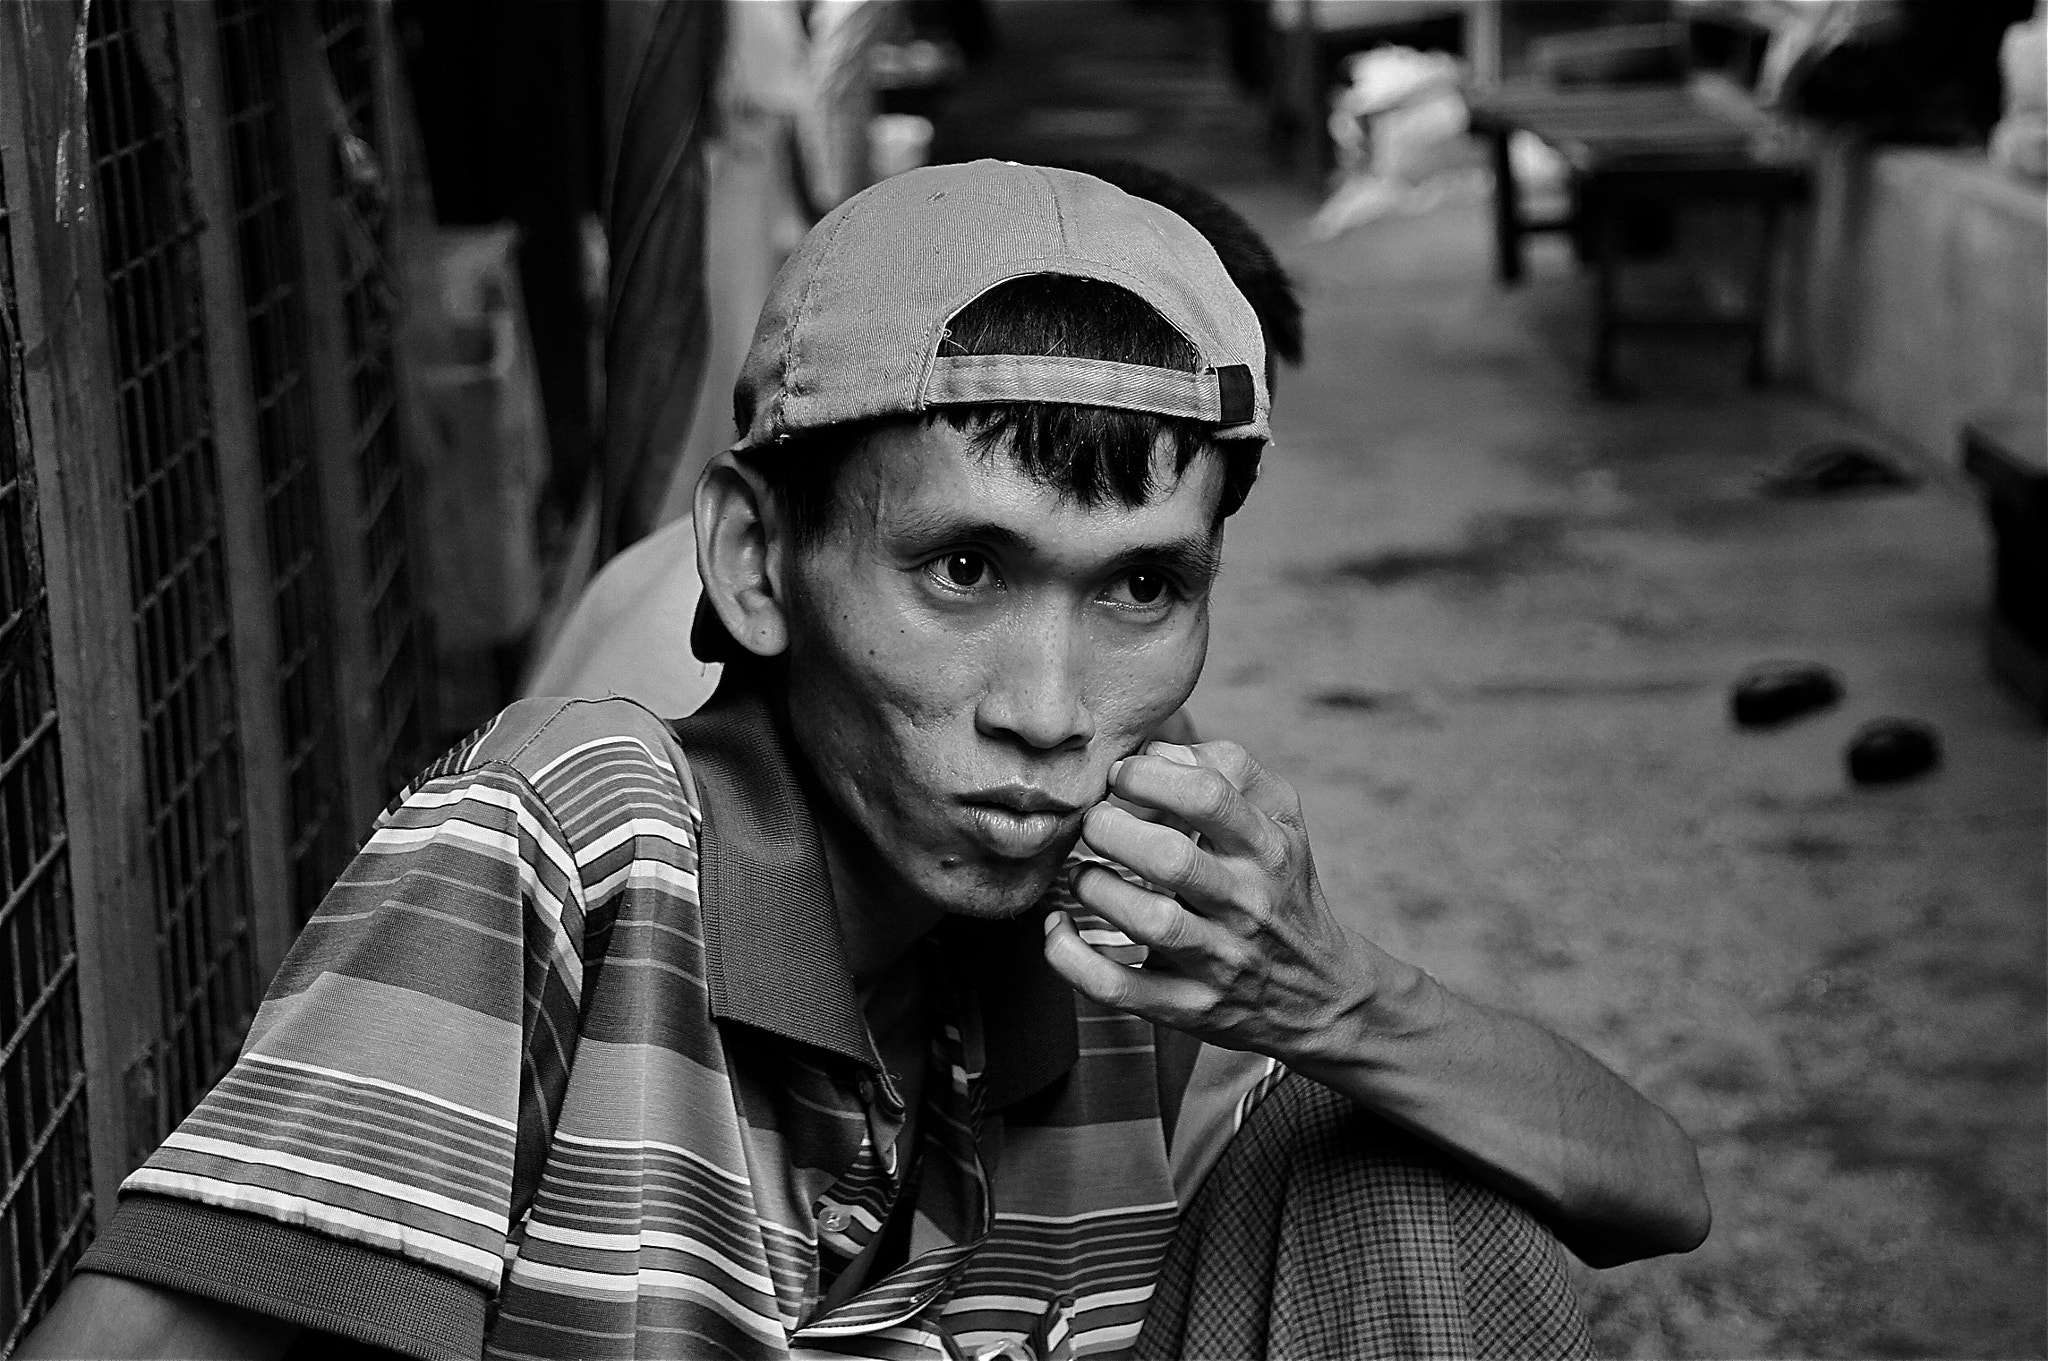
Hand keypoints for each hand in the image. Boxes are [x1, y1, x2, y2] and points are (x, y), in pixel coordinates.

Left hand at [1043, 740, 1374, 1065]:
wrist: (1320, 994)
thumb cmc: (1280, 888)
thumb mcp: (1280, 818)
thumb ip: (1229, 768)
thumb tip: (1155, 751)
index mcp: (1267, 849)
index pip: (1209, 796)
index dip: (1149, 776)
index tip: (1121, 776)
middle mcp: (1247, 904)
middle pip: (1170, 859)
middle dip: (1111, 831)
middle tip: (1093, 824)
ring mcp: (1219, 961)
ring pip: (1148, 923)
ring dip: (1096, 889)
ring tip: (1085, 875)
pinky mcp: (1189, 1008)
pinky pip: (1119, 988)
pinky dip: (1072, 959)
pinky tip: (1059, 929)